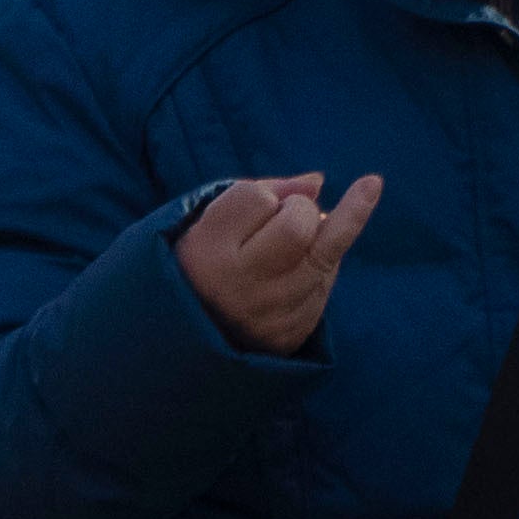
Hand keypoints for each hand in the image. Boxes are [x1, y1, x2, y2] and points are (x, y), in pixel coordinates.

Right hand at [173, 171, 382, 354]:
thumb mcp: (217, 216)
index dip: (269, 194)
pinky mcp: (290, 335)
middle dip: (303, 211)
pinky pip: (324, 287)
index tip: (263, 203)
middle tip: (290, 214)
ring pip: (325, 257)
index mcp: (205, 252)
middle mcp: (236, 288)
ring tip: (303, 235)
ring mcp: (267, 317)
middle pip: (298, 228)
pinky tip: (300, 268)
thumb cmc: (208, 257)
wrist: (193, 329)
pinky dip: (320, 269)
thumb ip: (266, 191)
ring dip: (323, 236)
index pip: (259, 198)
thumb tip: (318, 182)